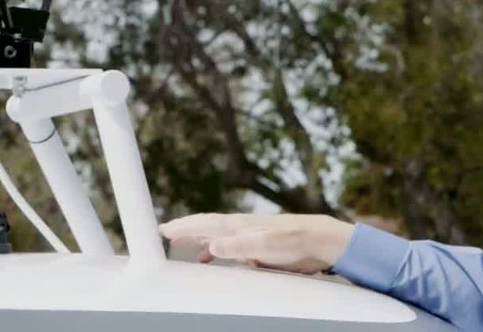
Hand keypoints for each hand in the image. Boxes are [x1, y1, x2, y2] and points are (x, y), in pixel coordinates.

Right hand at [159, 213, 354, 274]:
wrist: (319, 239)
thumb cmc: (293, 241)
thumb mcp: (264, 246)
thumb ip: (237, 246)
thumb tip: (211, 246)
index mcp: (238, 226)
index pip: (204, 224)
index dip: (183, 227)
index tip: (164, 229)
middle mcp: (240, 228)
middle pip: (206, 227)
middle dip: (186, 230)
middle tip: (165, 233)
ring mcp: (248, 236)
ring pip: (216, 236)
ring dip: (198, 240)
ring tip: (182, 245)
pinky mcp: (258, 245)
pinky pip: (229, 246)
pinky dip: (216, 250)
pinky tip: (214, 257)